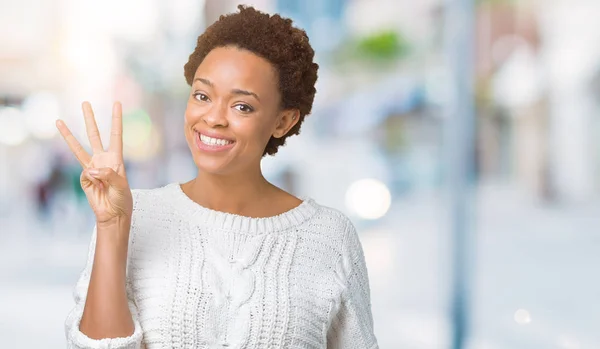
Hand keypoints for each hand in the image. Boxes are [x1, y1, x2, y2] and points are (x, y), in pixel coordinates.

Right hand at [56, 101, 131, 223]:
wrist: (113, 214)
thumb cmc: (122, 198)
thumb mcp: (121, 185)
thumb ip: (108, 174)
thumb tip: (90, 169)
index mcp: (116, 158)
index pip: (116, 134)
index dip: (116, 119)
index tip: (116, 103)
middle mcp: (103, 159)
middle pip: (95, 135)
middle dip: (90, 119)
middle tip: (85, 102)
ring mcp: (92, 168)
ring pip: (78, 148)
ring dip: (68, 135)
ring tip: (59, 121)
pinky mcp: (84, 178)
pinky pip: (84, 175)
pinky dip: (91, 180)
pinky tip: (97, 188)